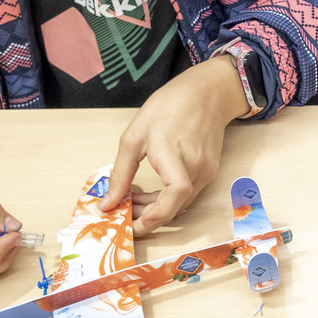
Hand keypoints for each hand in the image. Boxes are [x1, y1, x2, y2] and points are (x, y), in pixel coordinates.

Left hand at [103, 56, 247, 235]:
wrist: (207, 92)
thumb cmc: (169, 107)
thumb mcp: (134, 136)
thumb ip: (120, 173)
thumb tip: (107, 204)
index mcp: (175, 154)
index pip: (175, 193)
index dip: (155, 216)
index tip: (132, 225)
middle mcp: (198, 167)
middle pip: (175, 206)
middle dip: (147, 216)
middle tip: (122, 212)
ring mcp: (207, 170)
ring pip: (181, 203)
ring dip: (157, 207)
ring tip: (133, 199)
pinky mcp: (210, 170)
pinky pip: (188, 193)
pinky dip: (168, 197)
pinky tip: (152, 190)